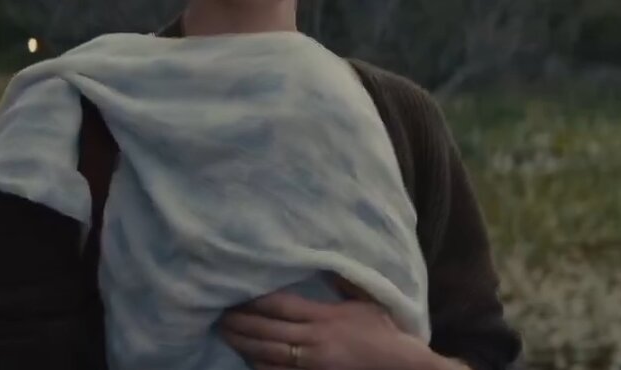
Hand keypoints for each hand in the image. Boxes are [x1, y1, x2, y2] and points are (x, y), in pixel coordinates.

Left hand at [217, 277, 428, 369]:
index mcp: (325, 316)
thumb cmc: (384, 331)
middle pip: (268, 331)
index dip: (255, 300)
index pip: (282, 306)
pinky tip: (246, 358)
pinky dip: (260, 366)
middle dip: (241, 322)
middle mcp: (314, 340)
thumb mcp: (365, 301)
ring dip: (244, 344)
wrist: (400, 366)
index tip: (236, 292)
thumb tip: (324, 261)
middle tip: (219, 313)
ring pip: (268, 354)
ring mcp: (312, 364)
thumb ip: (341, 284)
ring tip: (224, 333)